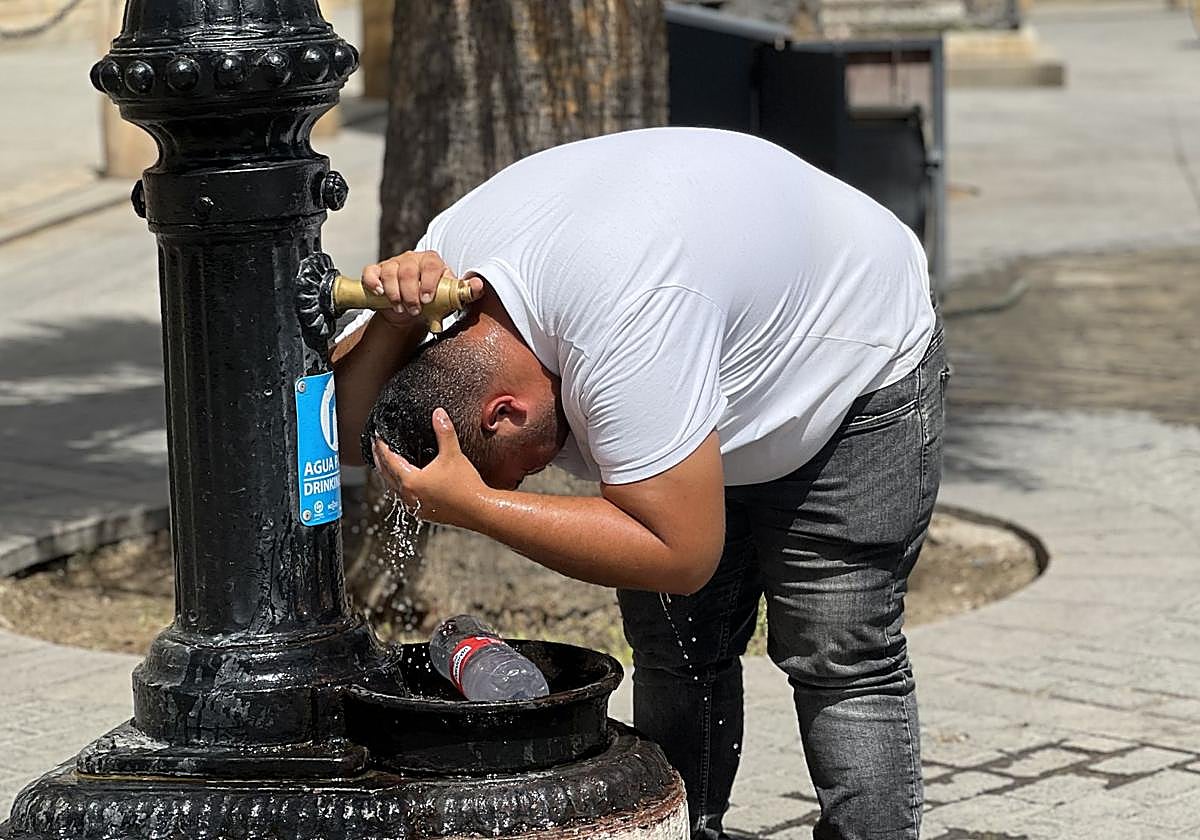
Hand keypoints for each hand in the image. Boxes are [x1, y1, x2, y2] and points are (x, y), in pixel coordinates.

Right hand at [361, 251, 484, 327]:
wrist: (411, 310)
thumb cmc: (433, 300)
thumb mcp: (449, 296)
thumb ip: (464, 291)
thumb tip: (479, 286)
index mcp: (432, 261)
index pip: (431, 265)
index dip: (428, 282)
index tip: (427, 299)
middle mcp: (412, 259)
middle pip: (408, 270)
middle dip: (410, 293)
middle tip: (414, 309)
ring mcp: (393, 263)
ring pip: (390, 272)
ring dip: (394, 293)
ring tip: (400, 308)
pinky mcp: (377, 271)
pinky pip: (371, 271)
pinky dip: (373, 281)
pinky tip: (379, 292)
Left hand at [370, 408, 487, 526]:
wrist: (479, 510)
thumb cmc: (465, 486)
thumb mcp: (453, 454)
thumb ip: (444, 432)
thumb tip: (438, 413)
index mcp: (411, 481)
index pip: (389, 460)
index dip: (381, 446)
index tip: (377, 436)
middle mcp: (408, 496)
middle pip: (386, 475)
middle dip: (380, 459)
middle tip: (376, 446)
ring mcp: (415, 507)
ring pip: (393, 488)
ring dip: (388, 474)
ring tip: (386, 463)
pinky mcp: (424, 513)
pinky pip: (404, 496)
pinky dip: (399, 486)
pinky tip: (405, 481)